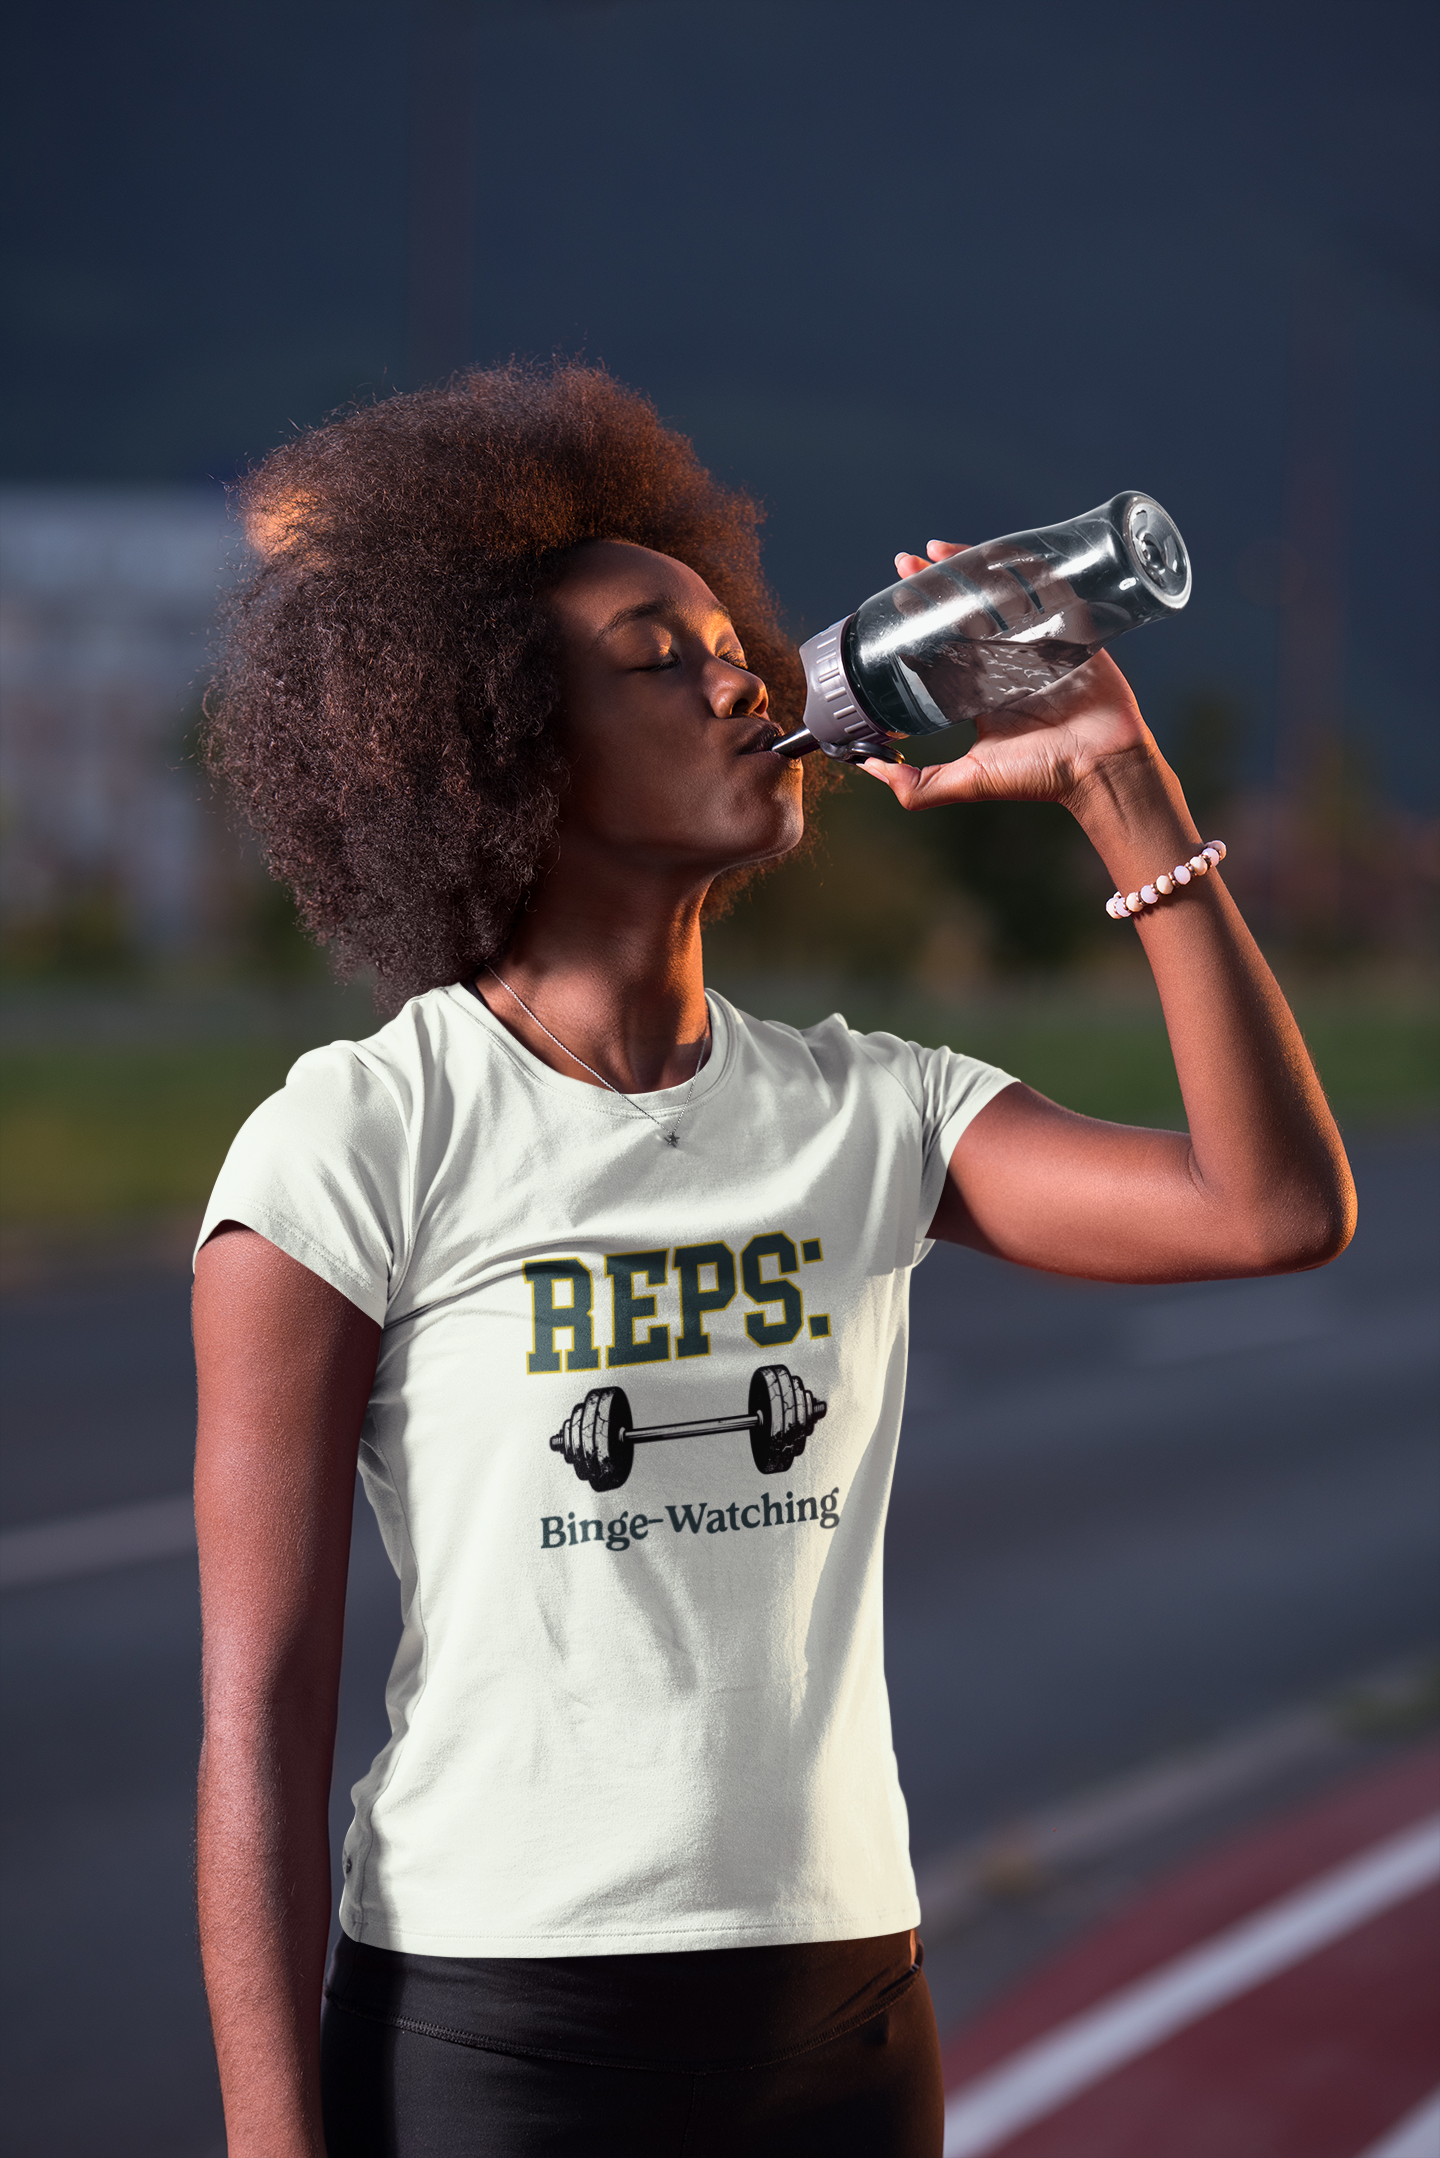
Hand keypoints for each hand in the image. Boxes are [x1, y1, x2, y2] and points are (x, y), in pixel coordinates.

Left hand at [861, 541, 1157, 814]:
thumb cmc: (1039, 777)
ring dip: (968, 568)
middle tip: (906, 562)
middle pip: (965, 611)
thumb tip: (866, 769)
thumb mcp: (967, 780)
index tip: (893, 599)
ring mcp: (1039, 643)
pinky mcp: (1071, 631)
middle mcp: (1008, 661)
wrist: (1100, 769)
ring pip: (998, 595)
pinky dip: (1023, 568)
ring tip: (937, 550)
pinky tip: (996, 551)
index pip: (943, 644)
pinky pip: (1045, 590)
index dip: (919, 620)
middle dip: (934, 585)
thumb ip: (915, 785)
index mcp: (982, 690)